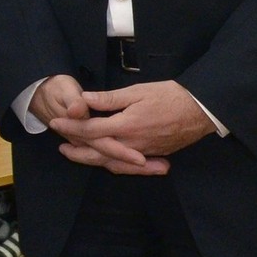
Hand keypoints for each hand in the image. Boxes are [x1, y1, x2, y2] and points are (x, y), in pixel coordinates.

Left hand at [49, 79, 212, 173]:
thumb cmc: (169, 95)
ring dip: (92, 159)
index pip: (91, 129)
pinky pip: (127, 166)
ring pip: (111, 162)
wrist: (200, 110)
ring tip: (77, 155)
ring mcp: (142, 153)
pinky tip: (106, 163)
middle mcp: (131, 144)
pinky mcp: (152, 155)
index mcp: (125, 125)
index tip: (56, 122)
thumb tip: (85, 99)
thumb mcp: (138, 91)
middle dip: (77, 149)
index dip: (71, 126)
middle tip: (60, 147)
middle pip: (97, 152)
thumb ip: (110, 98)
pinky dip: (113, 165)